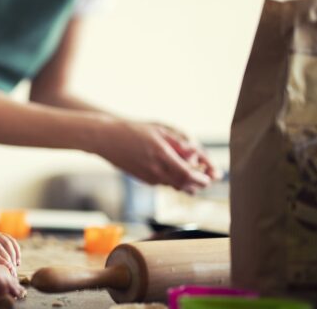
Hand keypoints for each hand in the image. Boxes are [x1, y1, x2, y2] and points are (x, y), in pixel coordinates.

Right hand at [98, 119, 214, 193]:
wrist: (105, 139)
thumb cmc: (131, 131)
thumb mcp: (158, 131)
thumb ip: (179, 144)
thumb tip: (196, 155)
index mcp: (161, 155)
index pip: (188, 175)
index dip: (203, 179)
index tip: (211, 176)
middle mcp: (155, 170)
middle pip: (184, 185)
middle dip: (198, 184)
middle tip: (206, 177)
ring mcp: (148, 177)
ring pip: (174, 185)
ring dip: (186, 183)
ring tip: (193, 173)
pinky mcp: (142, 179)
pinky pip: (163, 183)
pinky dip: (173, 180)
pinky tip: (174, 171)